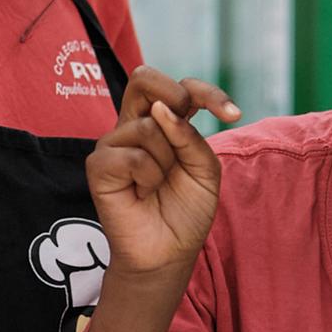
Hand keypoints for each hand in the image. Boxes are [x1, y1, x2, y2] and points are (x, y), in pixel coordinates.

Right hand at [86, 67, 238, 278]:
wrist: (168, 253)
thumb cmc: (185, 211)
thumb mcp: (204, 170)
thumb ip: (190, 138)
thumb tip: (162, 111)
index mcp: (163, 122)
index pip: (180, 87)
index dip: (208, 92)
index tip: (233, 115)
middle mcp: (135, 125)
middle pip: (144, 78)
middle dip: (175, 97)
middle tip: (186, 136)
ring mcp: (113, 143)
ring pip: (148, 127)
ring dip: (167, 161)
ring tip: (158, 185)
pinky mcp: (98, 165)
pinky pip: (133, 156)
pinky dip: (148, 177)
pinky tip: (142, 193)